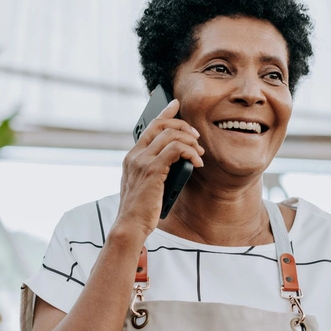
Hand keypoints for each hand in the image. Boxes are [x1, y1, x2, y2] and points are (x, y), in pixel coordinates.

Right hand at [113, 99, 204, 238]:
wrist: (130, 225)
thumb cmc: (140, 210)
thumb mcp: (145, 185)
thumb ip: (154, 170)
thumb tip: (175, 160)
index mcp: (132, 157)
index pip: (149, 126)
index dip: (164, 113)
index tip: (176, 104)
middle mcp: (135, 155)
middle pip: (161, 125)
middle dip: (183, 126)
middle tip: (197, 138)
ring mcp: (142, 161)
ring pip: (170, 135)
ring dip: (190, 141)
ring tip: (199, 153)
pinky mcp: (152, 170)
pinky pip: (176, 150)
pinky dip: (190, 152)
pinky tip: (197, 162)